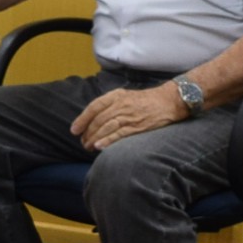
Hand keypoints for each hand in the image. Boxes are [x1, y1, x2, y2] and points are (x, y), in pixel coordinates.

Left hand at [71, 85, 187, 151]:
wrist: (169, 101)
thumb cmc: (146, 100)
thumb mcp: (126, 96)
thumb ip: (111, 105)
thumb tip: (94, 119)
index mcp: (116, 95)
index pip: (94, 107)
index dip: (82, 119)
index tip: (74, 130)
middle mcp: (121, 104)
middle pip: (98, 119)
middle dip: (87, 132)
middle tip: (82, 142)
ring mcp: (129, 115)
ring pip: (106, 127)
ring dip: (94, 138)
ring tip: (87, 147)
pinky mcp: (137, 126)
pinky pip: (119, 134)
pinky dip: (107, 141)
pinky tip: (99, 147)